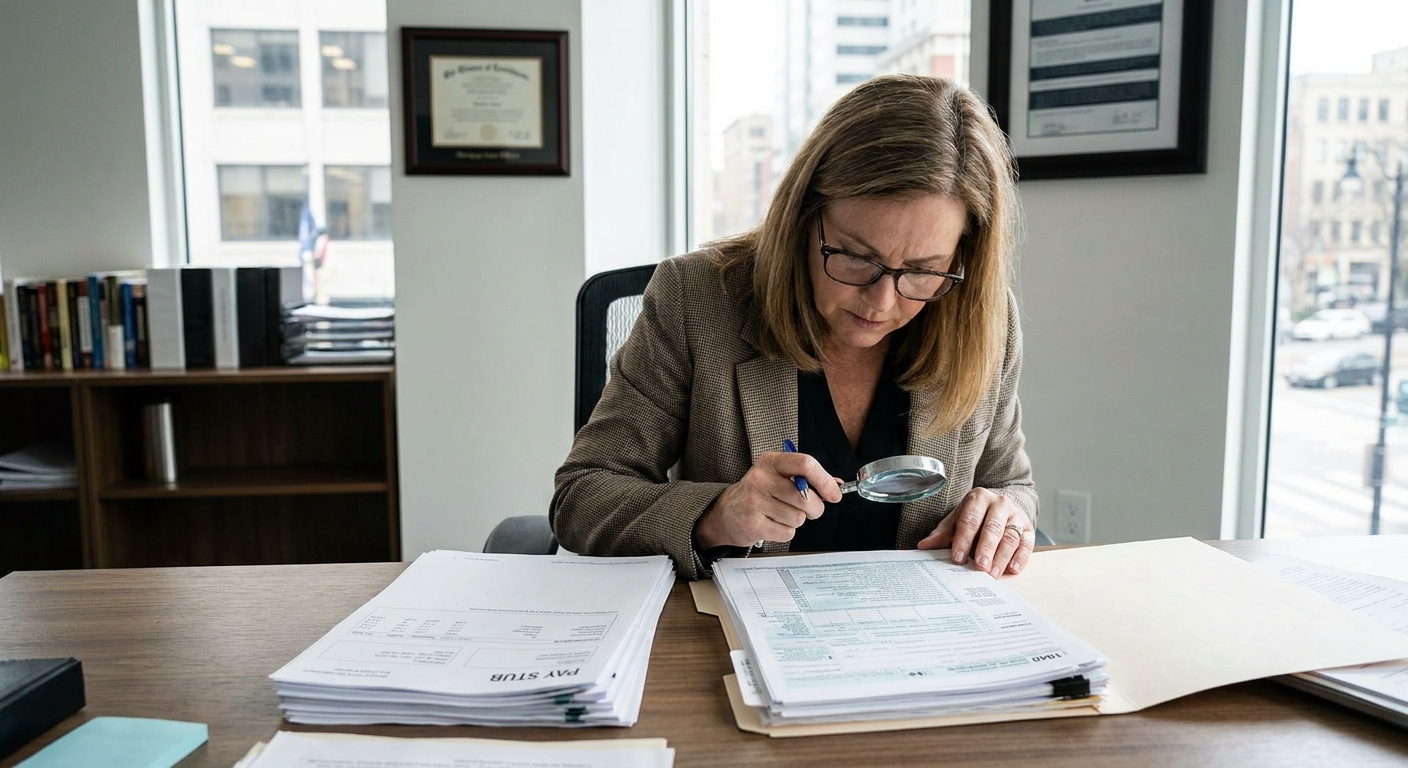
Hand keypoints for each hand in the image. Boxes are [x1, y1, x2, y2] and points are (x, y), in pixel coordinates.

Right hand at [694, 452, 840, 548]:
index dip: (824, 481)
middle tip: (806, 509)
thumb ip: (807, 479)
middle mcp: (761, 478)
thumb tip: (836, 486)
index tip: (834, 494)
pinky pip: (787, 532)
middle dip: (814, 508)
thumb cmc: (758, 494)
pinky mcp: (753, 523)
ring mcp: (755, 501)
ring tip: (779, 515)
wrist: (725, 513)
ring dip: (795, 520)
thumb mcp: (778, 477)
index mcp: (771, 462)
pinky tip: (771, 524)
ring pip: (798, 518)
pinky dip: (785, 532)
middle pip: (806, 497)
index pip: (805, 464)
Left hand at [917, 488, 1033, 576]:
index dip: (963, 540)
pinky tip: (1012, 569)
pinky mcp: (1028, 528)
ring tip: (992, 573)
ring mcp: (1016, 516)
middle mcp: (1000, 504)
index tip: (958, 558)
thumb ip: (942, 534)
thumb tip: (923, 546)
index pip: (969, 520)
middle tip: (979, 567)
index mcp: (978, 498)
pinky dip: (1020, 557)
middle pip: (993, 528)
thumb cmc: (974, 516)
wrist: (1000, 506)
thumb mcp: (956, 520)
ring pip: (1010, 537)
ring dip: (1001, 557)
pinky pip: (1027, 544)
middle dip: (986, 549)